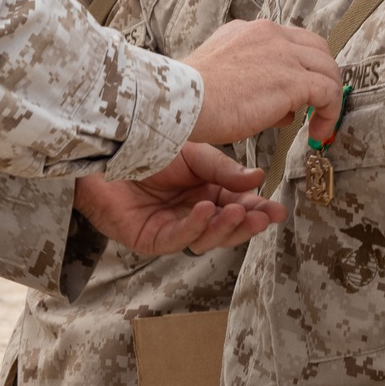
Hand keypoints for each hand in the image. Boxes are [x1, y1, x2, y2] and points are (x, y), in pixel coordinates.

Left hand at [73, 141, 285, 256]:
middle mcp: (191, 214)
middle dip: (246, 225)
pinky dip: (194, 226)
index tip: (277, 211)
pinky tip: (205, 210)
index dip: (257, 210)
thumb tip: (258, 179)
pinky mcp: (150, 239)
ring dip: (224, 227)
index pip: (236, 207)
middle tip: (264, 218)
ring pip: (205, 239)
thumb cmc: (147, 147)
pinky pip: (177, 238)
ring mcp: (171, 229)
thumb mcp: (194, 153)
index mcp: (205, 192)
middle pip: (225, 228)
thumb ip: (224, 169)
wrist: (107, 147)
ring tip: (238, 212)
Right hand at [184, 19, 343, 145]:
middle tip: (318, 103)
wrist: (184, 99)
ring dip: (329, 96)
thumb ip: (252, 80)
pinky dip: (330, 113)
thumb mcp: (223, 75)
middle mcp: (269, 34)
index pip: (289, 41)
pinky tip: (317, 134)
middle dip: (321, 75)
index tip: (297, 93)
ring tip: (320, 123)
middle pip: (316, 48)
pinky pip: (329, 92)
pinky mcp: (292, 80)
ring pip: (328, 68)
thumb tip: (281, 107)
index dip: (300, 67)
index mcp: (250, 31)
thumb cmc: (192, 97)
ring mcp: (283, 54)